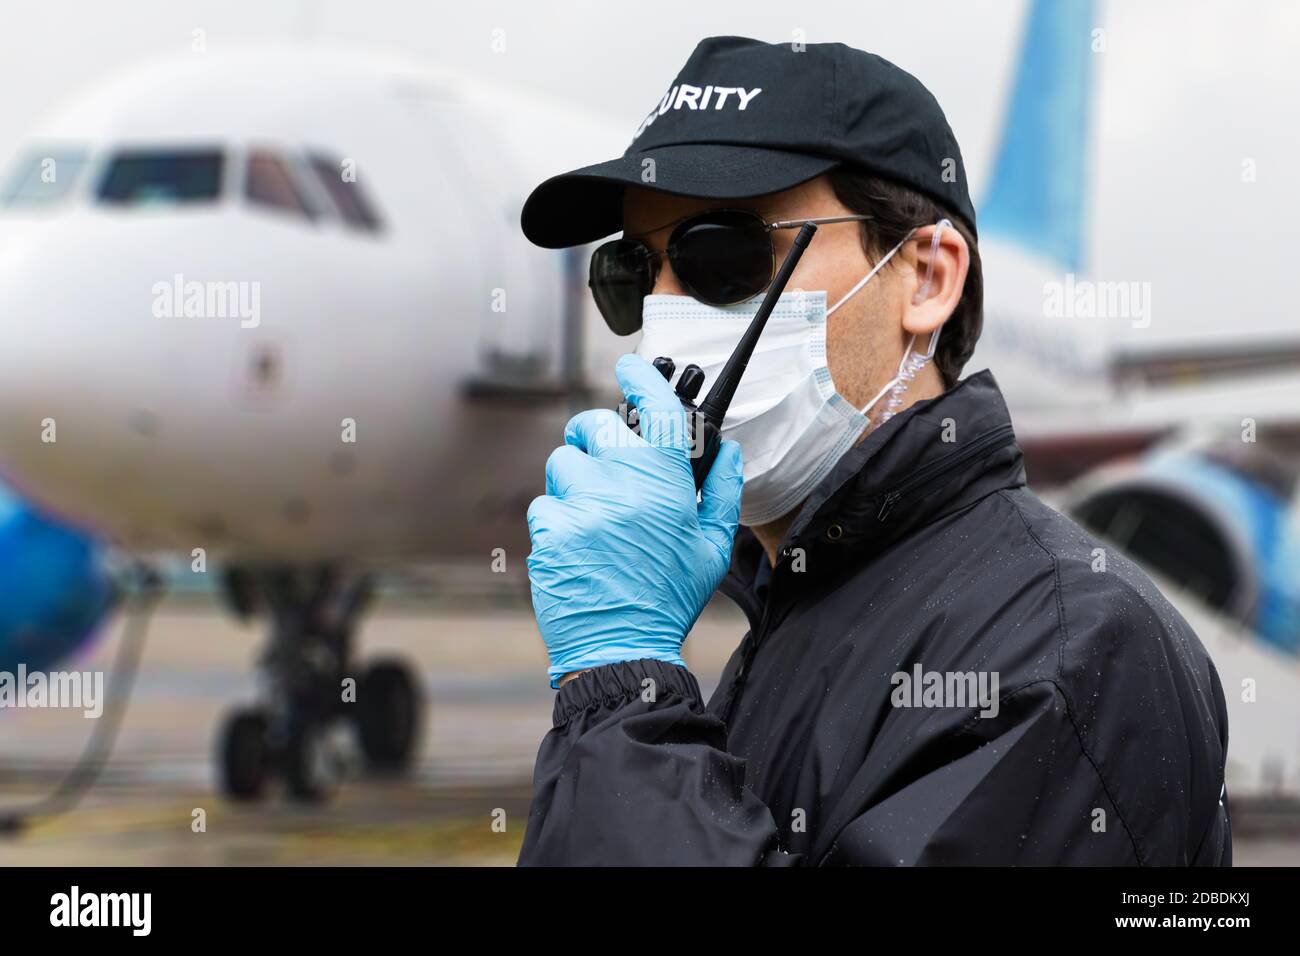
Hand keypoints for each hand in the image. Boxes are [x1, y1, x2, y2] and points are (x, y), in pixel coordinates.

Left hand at [526, 354, 743, 686]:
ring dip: (574, 480)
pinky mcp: (550, 529)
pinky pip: (545, 505)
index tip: (631, 368)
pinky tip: (576, 547)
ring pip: (563, 463)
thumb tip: (729, 452)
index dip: (641, 377)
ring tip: (592, 515)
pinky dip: (557, 520)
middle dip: (595, 436)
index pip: (654, 406)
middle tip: (603, 459)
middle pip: (594, 425)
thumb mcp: (710, 548)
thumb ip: (721, 493)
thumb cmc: (669, 599)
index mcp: (665, 481)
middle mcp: (622, 482)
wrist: (622, 648)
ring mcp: (582, 504)